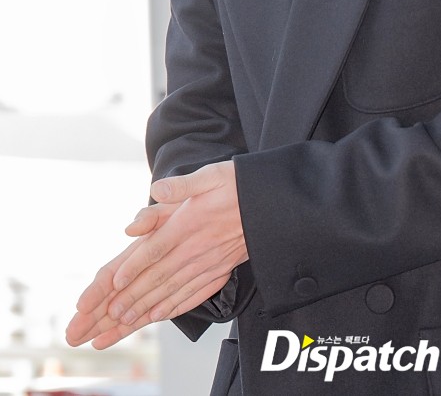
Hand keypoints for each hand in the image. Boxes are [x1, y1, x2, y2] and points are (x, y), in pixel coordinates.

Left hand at [65, 161, 247, 349]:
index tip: (114, 283)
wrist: (273, 204)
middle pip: (159, 276)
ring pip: (173, 290)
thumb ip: (181, 185)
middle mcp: (197, 248)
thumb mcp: (210, 175)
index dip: (134, 266)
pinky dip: (175, 307)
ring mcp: (210, 263)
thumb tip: (156, 190)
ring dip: (147, 307)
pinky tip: (160, 315)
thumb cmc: (239, 184)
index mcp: (190, 223)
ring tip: (125, 322)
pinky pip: (195, 293)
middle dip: (132, 297)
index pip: (156, 248)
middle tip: (109, 315)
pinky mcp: (221, 270)